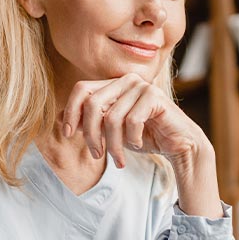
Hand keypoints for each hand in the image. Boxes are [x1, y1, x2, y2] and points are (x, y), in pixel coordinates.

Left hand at [61, 73, 207, 168]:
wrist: (178, 145)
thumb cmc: (145, 136)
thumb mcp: (111, 131)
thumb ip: (89, 122)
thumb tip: (60, 118)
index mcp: (113, 84)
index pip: (82, 89)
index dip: (72, 112)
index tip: (70, 135)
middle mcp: (125, 80)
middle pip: (93, 103)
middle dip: (92, 135)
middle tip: (97, 155)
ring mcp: (141, 86)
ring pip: (112, 117)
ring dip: (113, 145)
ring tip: (119, 159)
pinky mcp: (154, 96)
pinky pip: (131, 121)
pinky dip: (132, 139)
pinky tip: (138, 145)